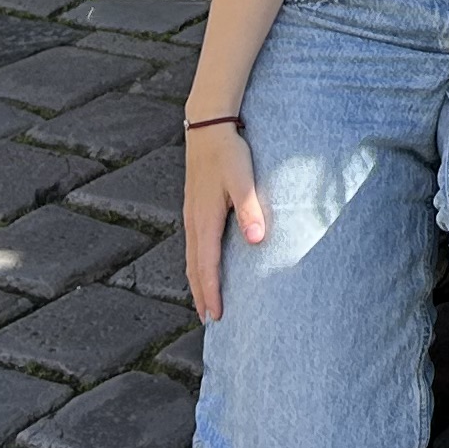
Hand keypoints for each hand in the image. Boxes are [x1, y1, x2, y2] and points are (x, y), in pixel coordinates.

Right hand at [182, 120, 265, 322]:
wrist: (208, 126)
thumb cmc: (229, 152)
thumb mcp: (243, 178)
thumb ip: (250, 208)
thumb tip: (256, 240)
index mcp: (204, 219)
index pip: (207, 266)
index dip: (211, 292)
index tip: (216, 315)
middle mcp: (194, 221)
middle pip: (195, 268)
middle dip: (201, 295)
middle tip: (210, 321)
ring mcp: (192, 215)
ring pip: (192, 258)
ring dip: (197, 282)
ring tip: (205, 303)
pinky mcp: (195, 208)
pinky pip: (194, 246)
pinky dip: (197, 265)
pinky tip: (205, 268)